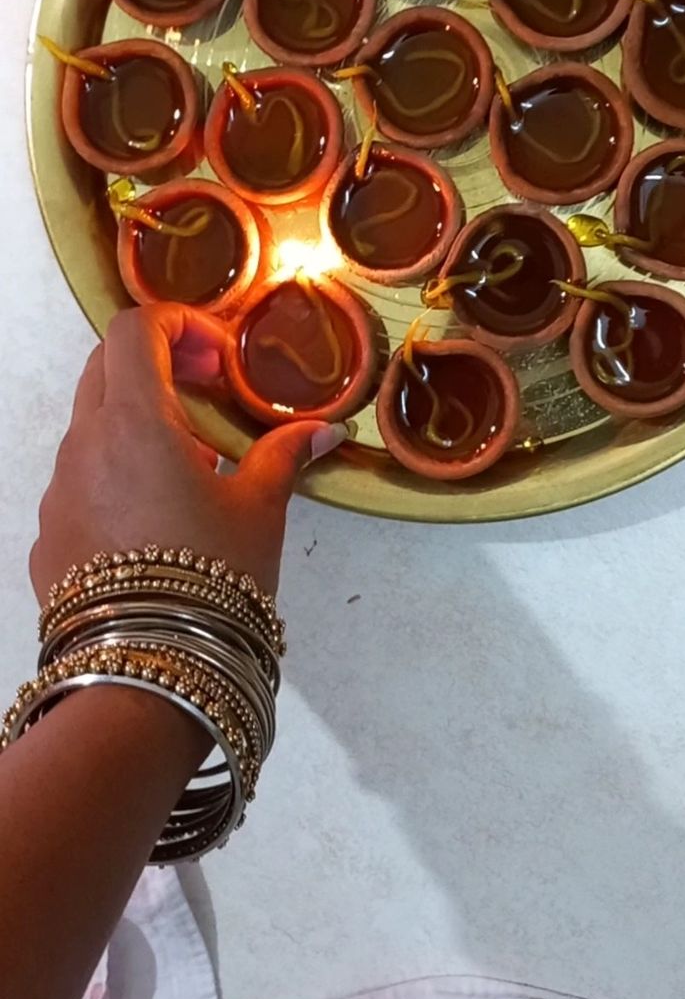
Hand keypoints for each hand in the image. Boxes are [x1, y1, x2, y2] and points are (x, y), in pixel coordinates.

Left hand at [31, 304, 345, 604]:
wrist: (146, 673)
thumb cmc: (210, 581)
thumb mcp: (259, 511)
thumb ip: (284, 457)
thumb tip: (323, 430)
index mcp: (135, 421)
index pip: (134, 330)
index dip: (178, 325)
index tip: (217, 355)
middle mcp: (83, 445)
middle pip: (103, 368)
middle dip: (155, 364)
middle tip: (206, 389)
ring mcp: (57, 492)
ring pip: (88, 427)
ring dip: (135, 424)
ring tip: (191, 467)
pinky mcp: (48, 537)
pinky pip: (78, 483)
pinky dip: (114, 477)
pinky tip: (157, 520)